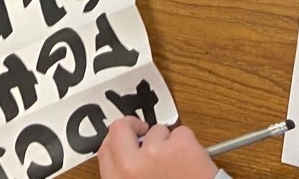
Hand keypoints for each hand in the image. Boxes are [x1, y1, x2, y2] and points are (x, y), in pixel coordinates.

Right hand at [97, 117, 218, 178]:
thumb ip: (127, 175)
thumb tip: (130, 154)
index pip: (106, 148)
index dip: (116, 139)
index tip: (125, 136)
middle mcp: (130, 167)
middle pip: (121, 128)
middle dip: (133, 124)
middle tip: (144, 128)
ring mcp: (154, 153)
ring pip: (157, 130)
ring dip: (167, 142)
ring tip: (178, 164)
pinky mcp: (180, 146)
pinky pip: (182, 132)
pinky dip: (188, 144)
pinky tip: (192, 163)